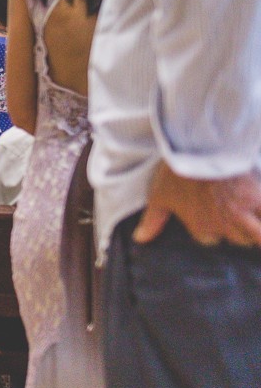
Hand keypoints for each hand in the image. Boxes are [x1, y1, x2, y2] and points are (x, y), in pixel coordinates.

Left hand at [136, 162, 260, 246]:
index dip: (210, 228)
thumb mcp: (159, 196)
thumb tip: (139, 239)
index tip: (210, 214)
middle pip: (237, 240)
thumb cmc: (177, 171)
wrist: (199, 147)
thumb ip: (152, 220)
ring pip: (257, 235)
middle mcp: (222, 225)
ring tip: (253, 218)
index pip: (209, 240)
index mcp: (199, 226)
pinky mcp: (258, 199)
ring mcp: (242, 214)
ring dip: (256, 231)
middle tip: (234, 212)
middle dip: (237, 230)